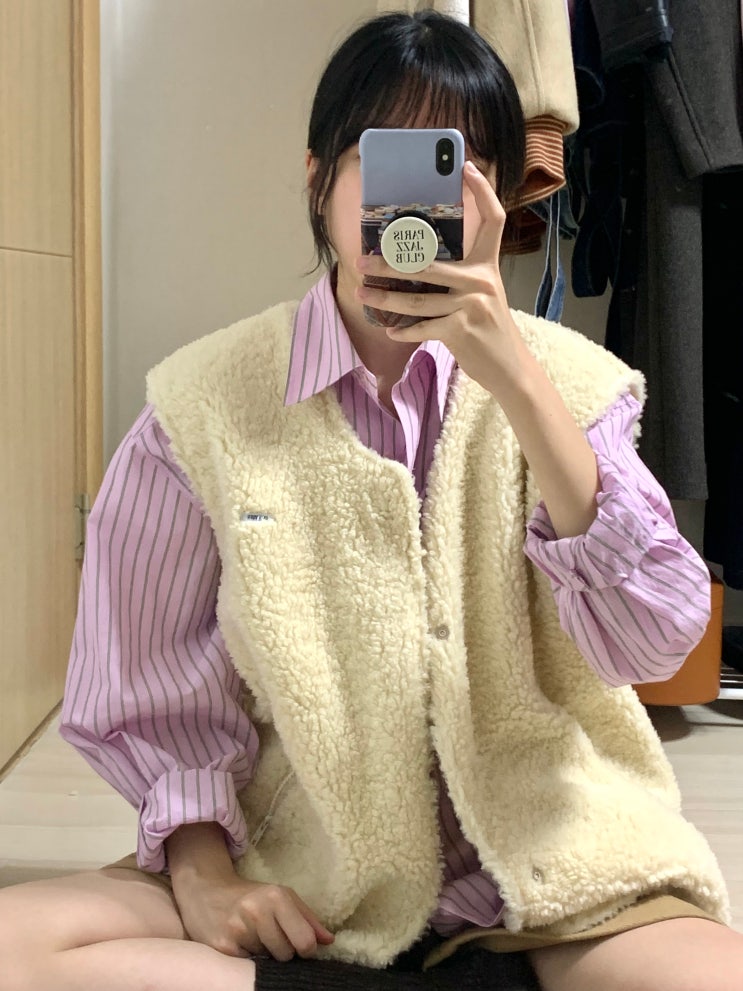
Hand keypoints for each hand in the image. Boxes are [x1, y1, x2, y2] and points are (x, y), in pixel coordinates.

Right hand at [173, 870, 334, 960]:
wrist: (206, 891)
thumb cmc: (251, 896)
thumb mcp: (282, 897)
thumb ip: (307, 918)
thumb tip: (329, 941)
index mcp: (277, 897)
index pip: (304, 941)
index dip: (306, 950)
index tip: (300, 946)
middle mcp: (257, 911)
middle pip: (286, 955)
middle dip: (283, 952)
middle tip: (271, 938)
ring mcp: (238, 930)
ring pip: (266, 962)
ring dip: (264, 955)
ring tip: (254, 938)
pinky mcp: (223, 947)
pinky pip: (247, 966)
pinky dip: (248, 959)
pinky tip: (242, 944)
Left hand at [355, 160, 528, 398]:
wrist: (509, 367)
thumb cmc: (489, 330)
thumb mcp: (483, 296)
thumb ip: (460, 279)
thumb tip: (418, 267)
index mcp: (488, 265)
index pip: (493, 220)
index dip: (483, 192)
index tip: (466, 167)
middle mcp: (481, 280)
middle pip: (427, 264)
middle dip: (389, 263)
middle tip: (363, 260)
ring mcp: (470, 305)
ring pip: (416, 300)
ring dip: (385, 299)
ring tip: (363, 294)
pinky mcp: (460, 330)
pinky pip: (422, 327)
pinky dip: (404, 331)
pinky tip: (391, 330)